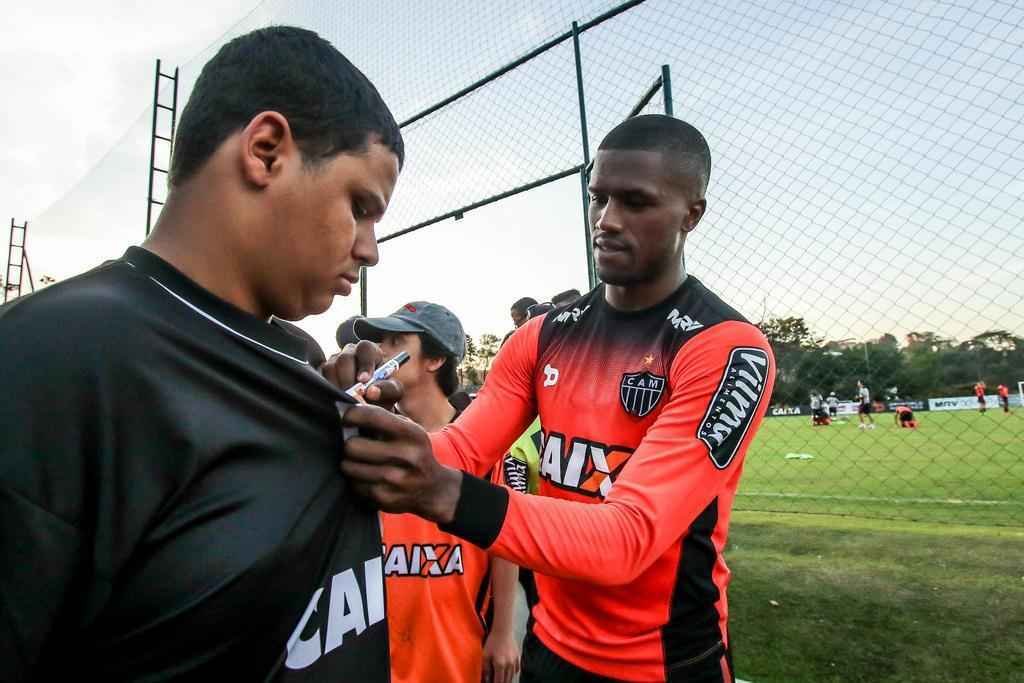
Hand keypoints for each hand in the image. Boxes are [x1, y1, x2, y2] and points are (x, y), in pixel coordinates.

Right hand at [321, 340, 402, 407]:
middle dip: (348, 379)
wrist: (370, 404)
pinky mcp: (322, 372)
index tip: (364, 381)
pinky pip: (320, 377)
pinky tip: (338, 399)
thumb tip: (371, 392)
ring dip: (338, 386)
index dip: (365, 364)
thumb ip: (387, 389)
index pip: (365, 349)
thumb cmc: (383, 393)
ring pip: (330, 368)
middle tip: (353, 395)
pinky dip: (328, 390)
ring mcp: (334, 360)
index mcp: (369, 351)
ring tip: (347, 400)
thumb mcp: (392, 392)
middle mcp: (350, 352)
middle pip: (344, 358)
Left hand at [340, 404, 462, 522]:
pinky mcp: (385, 498)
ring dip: (349, 463)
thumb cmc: (412, 451)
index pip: (372, 416)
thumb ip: (382, 417)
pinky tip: (368, 477)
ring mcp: (396, 479)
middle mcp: (407, 456)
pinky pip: (354, 485)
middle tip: (353, 445)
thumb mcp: (408, 429)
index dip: (351, 415)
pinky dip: (356, 480)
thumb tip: (346, 408)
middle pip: (353, 446)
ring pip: (349, 467)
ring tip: (359, 461)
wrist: (433, 489)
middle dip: (349, 444)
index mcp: (412, 433)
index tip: (347, 418)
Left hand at [481, 629, 520, 682]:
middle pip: (507, 680)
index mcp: (500, 665)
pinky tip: (509, 673)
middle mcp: (509, 665)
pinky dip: (513, 673)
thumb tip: (487, 679)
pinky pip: (517, 669)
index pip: (499, 681)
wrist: (503, 630)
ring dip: (507, 679)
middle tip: (497, 681)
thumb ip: (486, 669)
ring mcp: (515, 661)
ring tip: (503, 680)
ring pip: (512, 676)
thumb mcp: (485, 655)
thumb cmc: (493, 641)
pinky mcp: (518, 657)